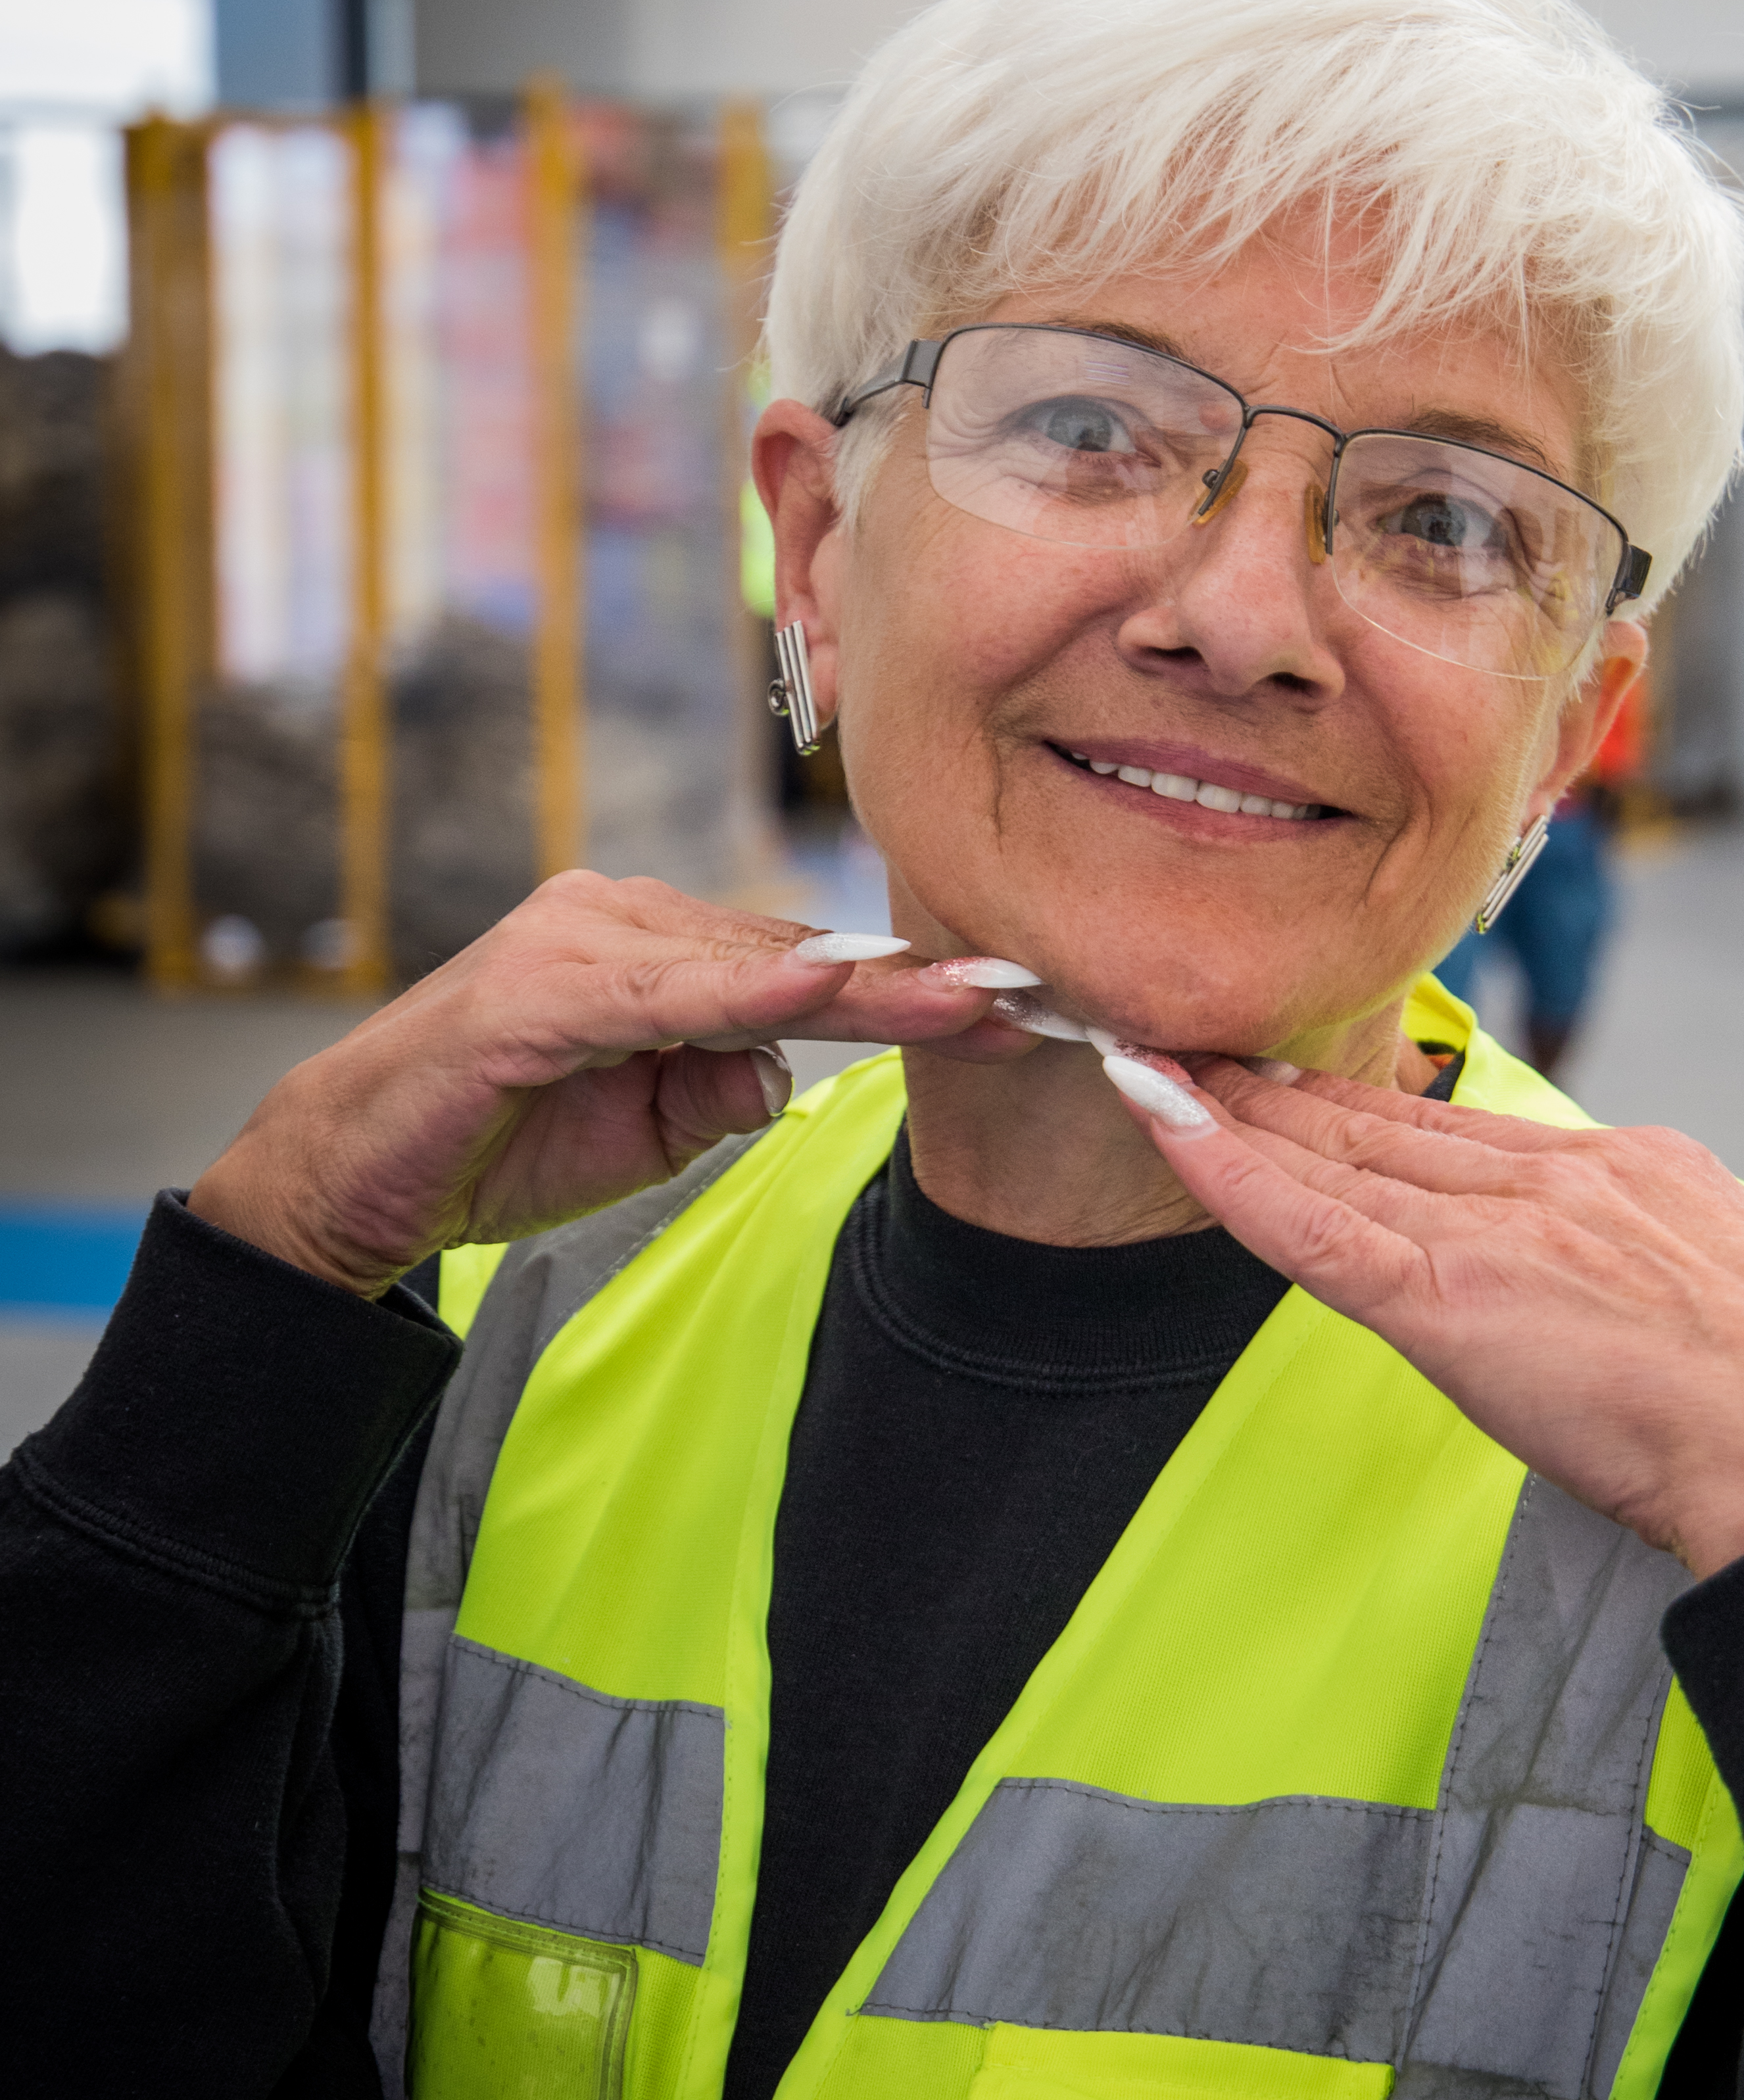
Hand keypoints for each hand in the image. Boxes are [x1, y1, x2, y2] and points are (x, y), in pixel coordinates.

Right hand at [188, 871, 1036, 1296]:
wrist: (355, 1182)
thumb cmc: (503, 1145)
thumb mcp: (649, 1131)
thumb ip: (721, 1088)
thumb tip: (785, 1071)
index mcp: (657, 945)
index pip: (808, 964)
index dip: (913, 987)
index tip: (1017, 1005)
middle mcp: (619, 917)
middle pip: (795, 950)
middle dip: (916, 981)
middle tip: (1032, 993)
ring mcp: (573, 941)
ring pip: (744, 961)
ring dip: (861, 985)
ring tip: (966, 999)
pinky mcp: (531, 991)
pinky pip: (660, 989)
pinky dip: (744, 991)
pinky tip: (821, 992)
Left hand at [1112, 1060, 1743, 1577]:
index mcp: (1642, 1170)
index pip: (1477, 1133)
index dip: (1383, 1113)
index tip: (1315, 1088)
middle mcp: (1562, 1179)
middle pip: (1390, 1131)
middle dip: (1283, 1098)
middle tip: (1191, 1055)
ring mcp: (1502, 1233)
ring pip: (1334, 1163)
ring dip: (1230, 1120)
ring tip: (1146, 1071)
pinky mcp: (1452, 1301)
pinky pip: (1310, 1230)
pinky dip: (1228, 1177)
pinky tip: (1163, 1128)